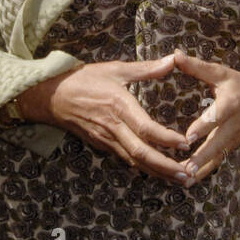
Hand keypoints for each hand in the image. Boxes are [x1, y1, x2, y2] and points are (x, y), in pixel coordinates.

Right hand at [17, 54, 191, 183]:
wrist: (51, 96)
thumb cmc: (84, 79)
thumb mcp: (116, 69)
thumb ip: (146, 68)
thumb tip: (173, 60)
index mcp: (119, 106)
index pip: (146, 128)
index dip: (167, 139)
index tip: (186, 144)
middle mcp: (114, 127)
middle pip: (142, 153)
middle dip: (166, 166)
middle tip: (188, 175)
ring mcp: (107, 139)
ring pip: (135, 161)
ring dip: (158, 172)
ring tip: (180, 179)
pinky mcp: (102, 145)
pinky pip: (126, 159)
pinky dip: (144, 168)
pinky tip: (159, 173)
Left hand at [173, 49, 239, 184]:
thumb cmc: (239, 83)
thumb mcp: (221, 72)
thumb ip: (197, 67)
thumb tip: (175, 54)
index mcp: (230, 103)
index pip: (216, 116)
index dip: (203, 127)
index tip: (187, 138)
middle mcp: (234, 124)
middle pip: (217, 143)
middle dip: (202, 158)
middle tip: (185, 170)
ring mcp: (235, 137)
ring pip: (218, 156)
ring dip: (202, 170)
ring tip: (184, 181)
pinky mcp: (233, 145)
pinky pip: (218, 160)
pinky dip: (205, 172)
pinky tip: (189, 182)